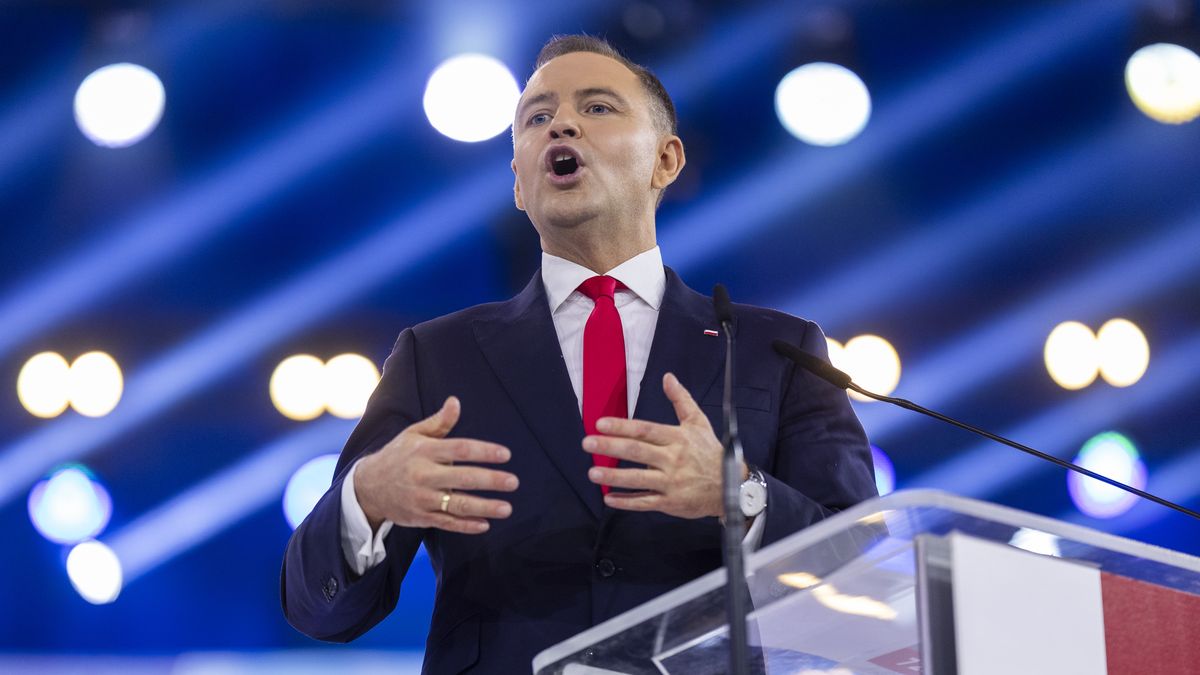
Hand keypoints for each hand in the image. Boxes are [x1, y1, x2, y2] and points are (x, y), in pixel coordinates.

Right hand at [354, 396, 517, 534]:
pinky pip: (447, 523)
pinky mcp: (420, 517)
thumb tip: (455, 401)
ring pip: (457, 505)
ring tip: (507, 508)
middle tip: (513, 481)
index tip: (505, 454)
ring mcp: (422, 498)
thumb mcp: (414, 434)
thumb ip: (439, 422)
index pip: (460, 449)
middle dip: (490, 480)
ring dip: (484, 507)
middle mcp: (423, 475)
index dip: (484, 451)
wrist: (367, 486)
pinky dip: (466, 526)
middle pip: (462, 478)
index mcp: (424, 451)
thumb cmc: (398, 455)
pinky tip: (485, 525)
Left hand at [582, 372, 725, 518]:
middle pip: (637, 451)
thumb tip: (667, 377)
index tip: (600, 424)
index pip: (645, 430)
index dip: (622, 427)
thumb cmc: (710, 452)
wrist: (732, 486)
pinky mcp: (671, 503)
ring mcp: (671, 483)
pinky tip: (609, 498)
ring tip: (593, 473)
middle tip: (588, 444)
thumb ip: (681, 400)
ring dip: (614, 476)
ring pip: (638, 479)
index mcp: (678, 438)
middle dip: (610, 447)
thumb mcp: (699, 423)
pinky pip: (645, 502)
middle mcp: (673, 459)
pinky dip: (626, 502)